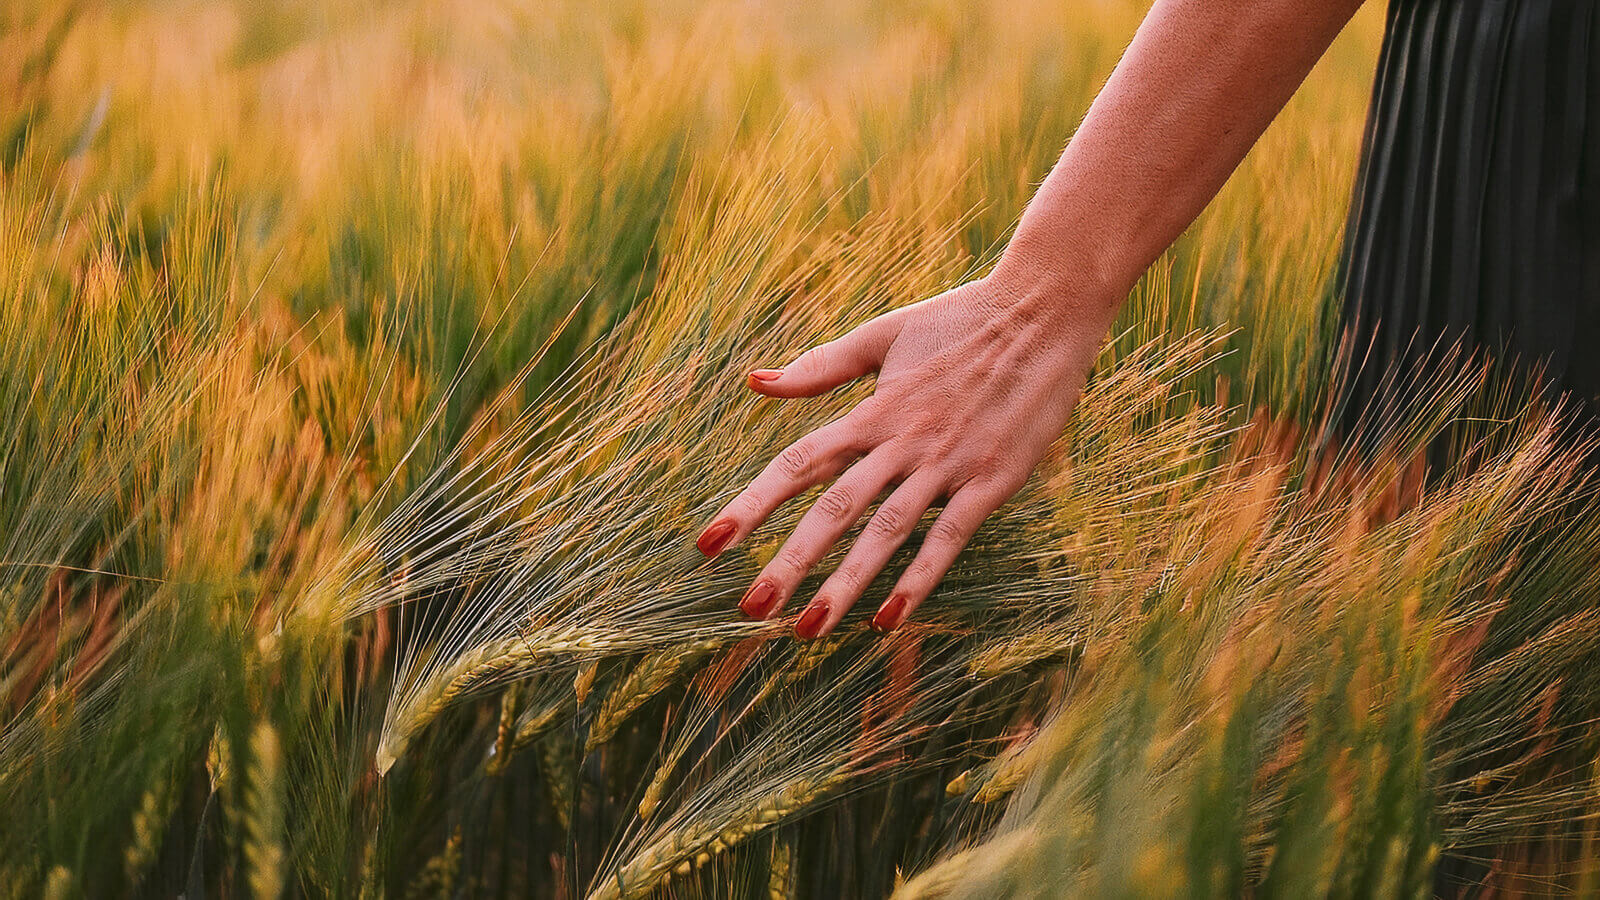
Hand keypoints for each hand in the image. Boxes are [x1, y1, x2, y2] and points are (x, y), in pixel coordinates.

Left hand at [695, 273, 1112, 637]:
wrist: (1044, 310)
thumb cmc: (960, 320)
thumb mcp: (883, 335)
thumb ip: (820, 367)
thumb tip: (754, 381)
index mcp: (870, 411)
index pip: (797, 464)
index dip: (751, 505)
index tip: (709, 545)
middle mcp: (901, 441)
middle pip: (834, 508)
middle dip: (789, 561)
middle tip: (750, 608)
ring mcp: (946, 463)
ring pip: (886, 532)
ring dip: (846, 583)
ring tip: (808, 628)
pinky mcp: (991, 480)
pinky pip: (947, 538)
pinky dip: (917, 580)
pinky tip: (888, 620)